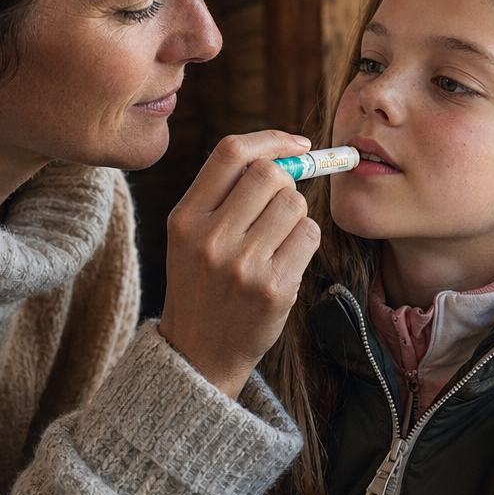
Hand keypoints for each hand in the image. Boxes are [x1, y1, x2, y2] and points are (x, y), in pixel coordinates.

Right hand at [160, 132, 321, 397]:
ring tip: (278, 239)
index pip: (231, 153)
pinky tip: (286, 260)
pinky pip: (309, 236)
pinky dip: (306, 240)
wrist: (198, 355)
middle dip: (287, 180)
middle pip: (269, 174)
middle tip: (283, 201)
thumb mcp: (191, 236)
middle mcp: (209, 239)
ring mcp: (242, 266)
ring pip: (295, 204)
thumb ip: (225, 193)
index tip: (298, 144)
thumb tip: (287, 152)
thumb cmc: (203, 285)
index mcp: (184, 218)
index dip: (272, 139)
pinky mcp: (273, 289)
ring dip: (297, 214)